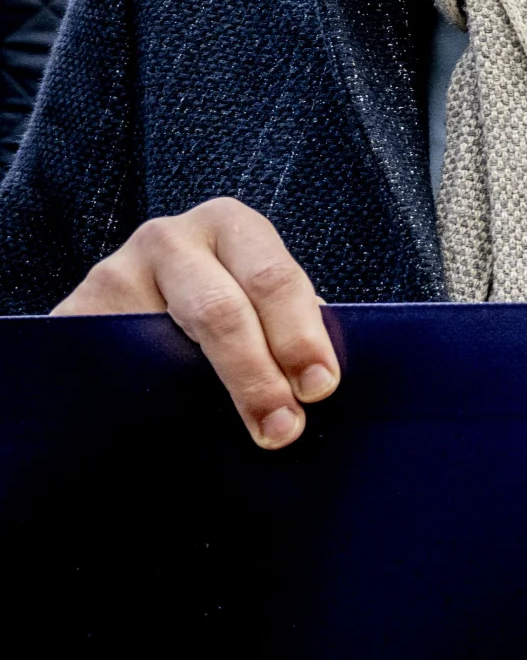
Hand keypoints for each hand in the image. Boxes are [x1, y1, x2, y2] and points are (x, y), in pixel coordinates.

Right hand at [52, 198, 337, 448]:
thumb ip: (284, 321)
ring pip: (163, 343)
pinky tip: (169, 429)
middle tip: (283, 428)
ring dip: (201, 396)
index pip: (272, 279)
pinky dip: (145, 399)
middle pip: (219, 311)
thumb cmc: (219, 306)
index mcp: (228, 225)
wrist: (133, 310)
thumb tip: (318, 379)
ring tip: (232, 435)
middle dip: (257, 377)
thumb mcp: (253, 298)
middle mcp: (168, 239)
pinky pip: (117, 363)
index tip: (320, 388)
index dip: (300, 337)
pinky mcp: (72, 317)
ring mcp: (113, 274)